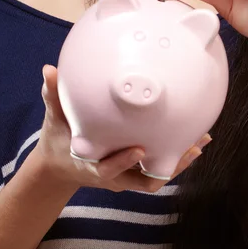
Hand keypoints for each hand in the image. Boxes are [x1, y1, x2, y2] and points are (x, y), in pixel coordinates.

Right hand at [34, 65, 210, 192]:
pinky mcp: (134, 171)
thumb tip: (48, 69)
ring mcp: (125, 175)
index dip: (123, 162)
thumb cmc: (57, 138)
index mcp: (90, 164)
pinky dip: (175, 158)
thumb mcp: (53, 118)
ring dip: (178, 162)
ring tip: (199, 142)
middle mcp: (112, 175)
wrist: (59, 165)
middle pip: (143, 179)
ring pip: (156, 175)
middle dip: (168, 166)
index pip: (107, 170)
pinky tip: (192, 141)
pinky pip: (158, 168)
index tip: (139, 149)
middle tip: (189, 148)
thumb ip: (53, 95)